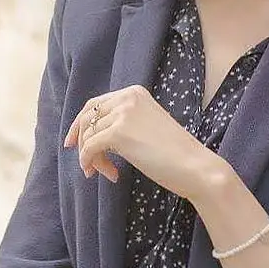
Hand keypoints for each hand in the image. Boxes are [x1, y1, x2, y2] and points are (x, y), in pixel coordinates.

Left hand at [65, 85, 216, 199]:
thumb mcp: (146, 126)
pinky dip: (91, 162)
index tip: (73, 143)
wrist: (195, 167)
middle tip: (85, 164)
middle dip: (81, 142)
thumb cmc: (174, 153)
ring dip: (94, 158)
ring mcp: (122, 114)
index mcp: (134, 93)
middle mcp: (127, 98)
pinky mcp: (119, 133)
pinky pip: (90, 148)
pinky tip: (108, 175)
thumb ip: (123, 123)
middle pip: (87, 118)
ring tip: (109, 174)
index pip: (95, 104)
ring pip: (89, 136)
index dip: (80, 124)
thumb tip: (92, 135)